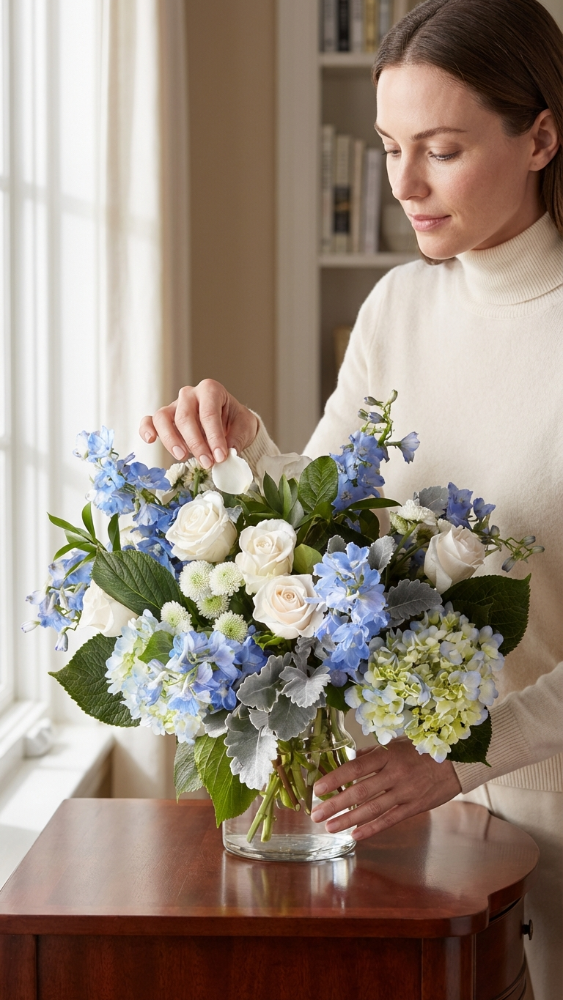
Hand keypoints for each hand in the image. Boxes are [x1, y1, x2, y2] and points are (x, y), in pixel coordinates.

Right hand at [139, 380, 258, 467]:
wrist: (229, 422)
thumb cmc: (235, 421)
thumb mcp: (244, 427)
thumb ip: (236, 439)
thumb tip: (228, 455)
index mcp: (211, 390)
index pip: (208, 413)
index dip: (214, 437)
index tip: (221, 457)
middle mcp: (189, 394)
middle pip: (185, 417)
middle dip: (196, 443)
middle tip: (207, 463)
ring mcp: (174, 405)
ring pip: (163, 418)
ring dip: (171, 439)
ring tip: (182, 457)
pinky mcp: (164, 418)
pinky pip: (149, 421)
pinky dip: (146, 429)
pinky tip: (151, 440)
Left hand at [311, 739, 461, 841]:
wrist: (458, 761)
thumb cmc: (424, 749)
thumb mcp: (397, 744)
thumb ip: (373, 753)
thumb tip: (349, 759)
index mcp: (388, 755)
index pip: (356, 768)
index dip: (335, 778)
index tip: (318, 788)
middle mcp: (395, 774)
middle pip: (360, 792)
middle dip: (335, 804)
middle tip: (316, 814)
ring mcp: (406, 792)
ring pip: (372, 809)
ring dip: (348, 819)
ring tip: (329, 827)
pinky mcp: (415, 807)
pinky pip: (390, 820)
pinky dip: (371, 828)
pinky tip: (355, 835)